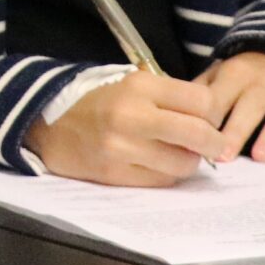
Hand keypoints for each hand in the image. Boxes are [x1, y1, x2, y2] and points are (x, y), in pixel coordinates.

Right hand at [23, 69, 234, 185]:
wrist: (48, 124)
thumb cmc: (100, 102)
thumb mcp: (132, 84)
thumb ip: (170, 98)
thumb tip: (212, 124)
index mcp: (139, 85)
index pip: (201, 101)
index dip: (214, 114)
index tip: (211, 121)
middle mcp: (131, 115)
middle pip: (197, 134)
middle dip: (214, 144)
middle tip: (215, 147)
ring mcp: (121, 147)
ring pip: (182, 163)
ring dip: (188, 162)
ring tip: (176, 154)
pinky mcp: (113, 173)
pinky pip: (160, 180)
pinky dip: (165, 174)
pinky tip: (155, 164)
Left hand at [200, 51, 264, 161]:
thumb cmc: (242, 78)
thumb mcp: (218, 76)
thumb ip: (200, 94)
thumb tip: (174, 117)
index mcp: (235, 74)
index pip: (220, 96)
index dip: (210, 117)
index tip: (197, 137)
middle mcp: (264, 83)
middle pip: (250, 106)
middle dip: (237, 131)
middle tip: (225, 156)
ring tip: (260, 157)